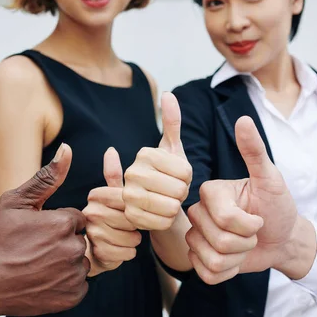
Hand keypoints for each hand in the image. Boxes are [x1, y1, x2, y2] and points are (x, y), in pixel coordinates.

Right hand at [0, 143, 90, 316]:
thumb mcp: (15, 202)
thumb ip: (46, 177)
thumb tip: (68, 149)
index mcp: (63, 223)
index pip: (76, 219)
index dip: (56, 224)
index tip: (37, 232)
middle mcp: (73, 249)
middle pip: (80, 240)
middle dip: (62, 243)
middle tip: (34, 250)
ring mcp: (73, 276)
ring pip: (81, 263)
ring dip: (66, 264)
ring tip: (37, 266)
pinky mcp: (71, 297)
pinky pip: (79, 285)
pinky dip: (65, 284)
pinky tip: (43, 281)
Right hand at [83, 148, 141, 273]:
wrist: (96, 251)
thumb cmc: (109, 221)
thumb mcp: (113, 196)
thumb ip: (113, 175)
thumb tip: (110, 149)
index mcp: (96, 196)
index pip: (129, 202)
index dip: (134, 209)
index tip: (130, 213)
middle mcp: (90, 213)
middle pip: (131, 220)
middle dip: (134, 227)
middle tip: (127, 228)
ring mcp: (93, 233)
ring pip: (132, 238)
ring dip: (133, 240)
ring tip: (123, 238)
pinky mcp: (98, 253)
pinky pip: (128, 252)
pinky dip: (128, 252)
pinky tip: (120, 249)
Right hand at [123, 92, 192, 229]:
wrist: (152, 202)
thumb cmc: (167, 174)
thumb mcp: (173, 149)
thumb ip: (172, 122)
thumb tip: (168, 94)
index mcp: (145, 154)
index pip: (185, 171)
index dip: (188, 177)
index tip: (178, 176)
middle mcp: (132, 173)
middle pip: (178, 190)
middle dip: (182, 194)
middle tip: (172, 192)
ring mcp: (128, 196)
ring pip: (171, 207)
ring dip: (175, 208)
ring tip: (166, 202)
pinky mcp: (130, 217)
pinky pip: (163, 222)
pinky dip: (166, 221)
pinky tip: (159, 214)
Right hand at [186, 116, 303, 284]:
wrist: (283, 238)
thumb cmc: (278, 207)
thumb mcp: (271, 180)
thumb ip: (254, 151)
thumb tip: (243, 120)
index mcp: (210, 191)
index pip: (222, 216)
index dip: (247, 224)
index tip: (259, 216)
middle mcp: (197, 212)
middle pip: (216, 240)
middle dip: (245, 242)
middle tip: (254, 233)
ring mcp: (195, 237)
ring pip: (211, 259)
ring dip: (238, 259)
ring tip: (246, 246)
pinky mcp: (198, 260)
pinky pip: (207, 274)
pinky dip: (228, 273)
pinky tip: (236, 261)